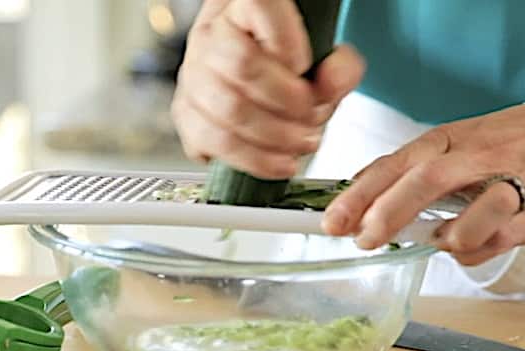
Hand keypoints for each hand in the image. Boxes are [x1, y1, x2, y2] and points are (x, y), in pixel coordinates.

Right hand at [170, 0, 364, 178]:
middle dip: (287, 103)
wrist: (250, 78)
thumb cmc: (285, 63)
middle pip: (243, 66)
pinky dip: (250, 159)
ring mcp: (192, 75)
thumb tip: (330, 85)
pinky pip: (211, 142)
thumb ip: (339, 65)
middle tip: (311, 118)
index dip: (287, 43)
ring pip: (227, 110)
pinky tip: (273, 161)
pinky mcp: (185, 113)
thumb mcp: (322, 54)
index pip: (257, 7)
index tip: (306, 67)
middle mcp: (210, 36)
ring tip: (299, 144)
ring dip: (273, 137)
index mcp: (242, 7)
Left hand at [322, 92, 524, 264]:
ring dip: (442, 239)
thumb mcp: (449, 144)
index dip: (358, 195)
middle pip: (424, 182)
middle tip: (365, 240)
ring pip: (466, 222)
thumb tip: (354, 198)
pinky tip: (470, 240)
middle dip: (389, 214)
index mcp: (444, 140)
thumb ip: (405, 171)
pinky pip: (493, 243)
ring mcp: (506, 185)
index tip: (332, 222)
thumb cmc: (503, 143)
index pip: (393, 164)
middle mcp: (473, 157)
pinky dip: (473, 250)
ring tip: (434, 238)